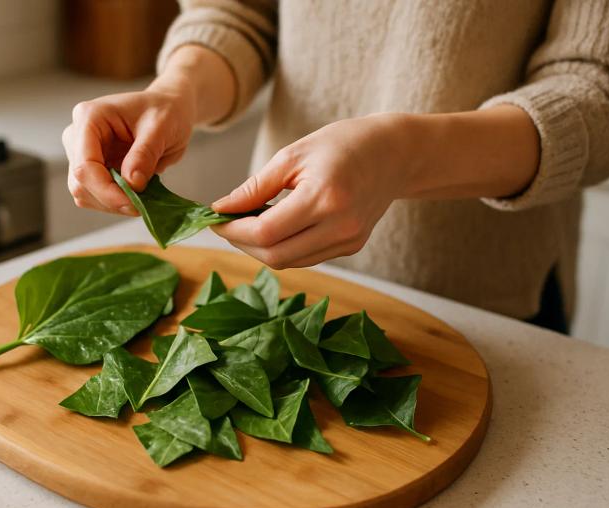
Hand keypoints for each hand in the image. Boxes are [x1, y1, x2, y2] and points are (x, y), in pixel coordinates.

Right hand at [62, 83, 194, 214]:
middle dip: (111, 199)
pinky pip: (94, 196)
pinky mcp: (91, 169)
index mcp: (89, 118)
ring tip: (142, 197)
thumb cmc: (165, 112)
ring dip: (113, 203)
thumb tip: (132, 183)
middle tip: (142, 205)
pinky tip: (134, 195)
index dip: (106, 191)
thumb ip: (144, 154)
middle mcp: (77, 136)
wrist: (169, 111)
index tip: (134, 204)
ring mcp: (81, 154)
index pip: (84, 165)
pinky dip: (114, 202)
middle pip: (80, 183)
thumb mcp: (162, 128)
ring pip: (84, 194)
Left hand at [211, 114, 409, 268]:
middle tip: (226, 224)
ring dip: (260, 249)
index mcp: (325, 198)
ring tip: (247, 224)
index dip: (233, 230)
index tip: (213, 219)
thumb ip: (256, 186)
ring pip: (289, 262)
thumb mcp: (293, 155)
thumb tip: (221, 209)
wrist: (394, 154)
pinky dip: (282, 247)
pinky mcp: (352, 247)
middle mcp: (340, 226)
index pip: (265, 232)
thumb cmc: (342, 144)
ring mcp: (349, 241)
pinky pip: (306, 258)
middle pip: (275, 256)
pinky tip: (273, 228)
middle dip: (242, 243)